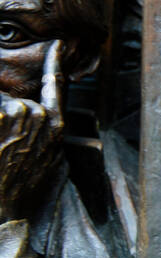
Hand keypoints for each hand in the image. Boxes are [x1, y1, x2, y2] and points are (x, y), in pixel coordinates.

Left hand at [0, 41, 64, 220]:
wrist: (6, 212)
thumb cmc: (24, 193)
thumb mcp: (49, 164)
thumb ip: (46, 137)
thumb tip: (39, 121)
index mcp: (54, 125)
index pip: (56, 85)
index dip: (54, 63)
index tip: (56, 45)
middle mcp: (37, 114)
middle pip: (9, 103)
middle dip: (0, 121)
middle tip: (2, 147)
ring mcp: (15, 113)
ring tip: (0, 149)